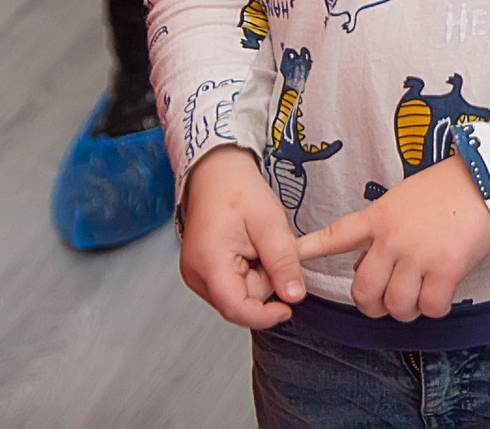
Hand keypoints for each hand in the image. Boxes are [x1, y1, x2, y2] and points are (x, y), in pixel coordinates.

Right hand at [178, 147, 306, 329]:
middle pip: (240, 302)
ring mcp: (196, 276)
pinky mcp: (203, 273)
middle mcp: (196, 275)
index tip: (288, 308)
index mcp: (208, 263)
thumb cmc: (238, 190)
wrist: (217, 174)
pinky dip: (247, 272)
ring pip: (238, 295)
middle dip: (264, 281)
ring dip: (256, 277)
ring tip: (255, 245)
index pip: (235, 308)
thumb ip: (283, 262)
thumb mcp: (270, 224)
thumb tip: (294, 296)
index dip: (265, 315)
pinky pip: (232, 286)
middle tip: (267, 248)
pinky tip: (247, 250)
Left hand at [295, 153, 489, 320]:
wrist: (489, 179)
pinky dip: (435, 308)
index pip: (334, 236)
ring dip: (407, 310)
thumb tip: (367, 262)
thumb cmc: (450, 187)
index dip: (308, 251)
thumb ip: (382, 229)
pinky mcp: (446, 268)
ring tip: (421, 298)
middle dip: (374, 305)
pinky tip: (443, 293)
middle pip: (363, 292)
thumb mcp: (404, 199)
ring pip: (395, 305)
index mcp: (379, 217)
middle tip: (389, 300)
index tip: (290, 260)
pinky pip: (430, 307)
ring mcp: (418, 255)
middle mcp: (392, 239)